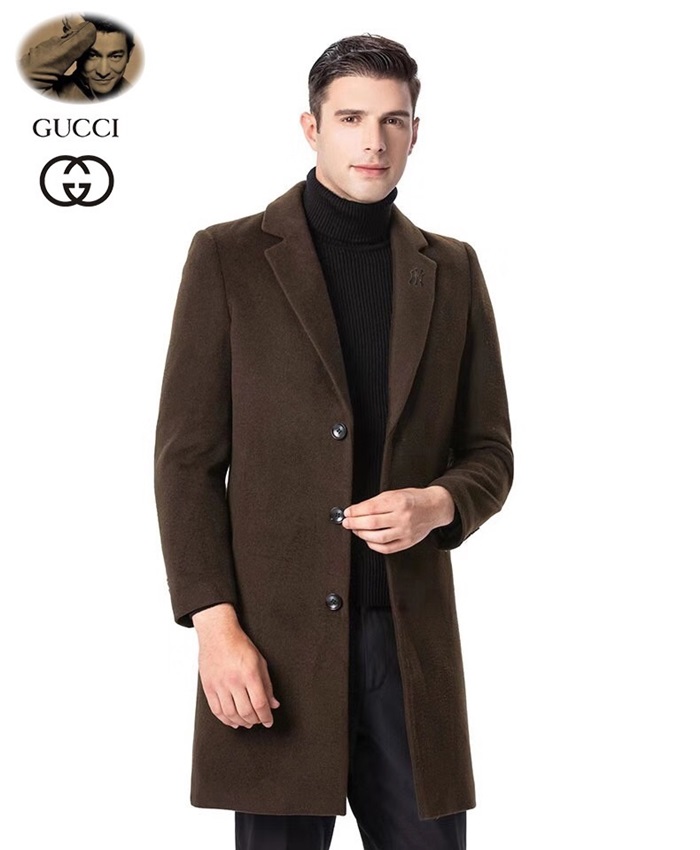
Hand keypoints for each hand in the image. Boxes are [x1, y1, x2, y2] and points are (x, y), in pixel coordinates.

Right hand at [193, 604, 279, 729]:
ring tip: (247, 722)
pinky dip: (225, 720)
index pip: (260, 703)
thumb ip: (267, 684)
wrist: (217, 634)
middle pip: (246, 712)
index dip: (266, 716)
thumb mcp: (260, 661)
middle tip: (259, 721)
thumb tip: (273, 704)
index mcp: (250, 673)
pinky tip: (232, 721)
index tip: (269, 721)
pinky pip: (216, 710)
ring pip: (231, 714)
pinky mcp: (208, 687)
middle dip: (255, 720)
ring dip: (241, 722)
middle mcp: (234, 680)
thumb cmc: (240, 645)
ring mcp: (219, 685)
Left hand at [341, 485, 454, 553]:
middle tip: (346, 522)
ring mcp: (406, 531)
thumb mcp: (395, 493)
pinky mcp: (408, 542)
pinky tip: (368, 539)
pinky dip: (374, 545)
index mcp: (399, 501)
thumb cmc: (414, 499)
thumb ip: (377, 502)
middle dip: (355, 523)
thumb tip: (356, 510)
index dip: (355, 511)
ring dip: (362, 534)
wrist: (435, 507)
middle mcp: (403, 517)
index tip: (347, 512)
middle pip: (372, 523)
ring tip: (356, 530)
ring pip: (378, 538)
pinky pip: (387, 548)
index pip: (371, 508)